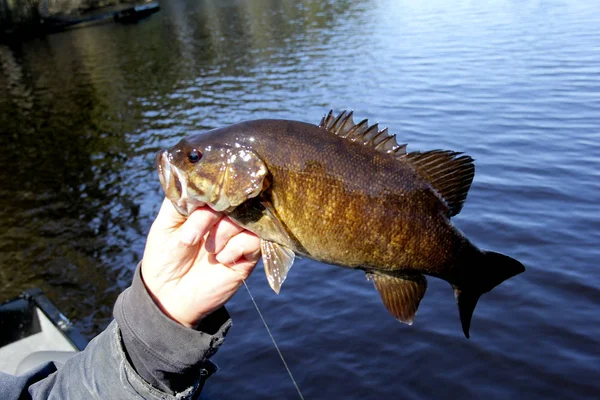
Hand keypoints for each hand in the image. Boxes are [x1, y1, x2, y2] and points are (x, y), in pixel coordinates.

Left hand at [141, 198, 260, 327]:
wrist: (169, 296)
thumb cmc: (164, 257)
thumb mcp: (165, 223)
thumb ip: (182, 200)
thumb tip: (204, 189)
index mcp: (206, 203)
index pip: (220, 182)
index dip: (211, 190)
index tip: (197, 206)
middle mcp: (225, 214)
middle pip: (236, 197)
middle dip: (213, 214)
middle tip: (193, 236)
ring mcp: (238, 233)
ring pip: (247, 217)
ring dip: (224, 232)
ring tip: (209, 250)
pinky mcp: (249, 254)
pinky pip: (255, 239)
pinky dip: (236, 247)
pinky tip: (222, 259)